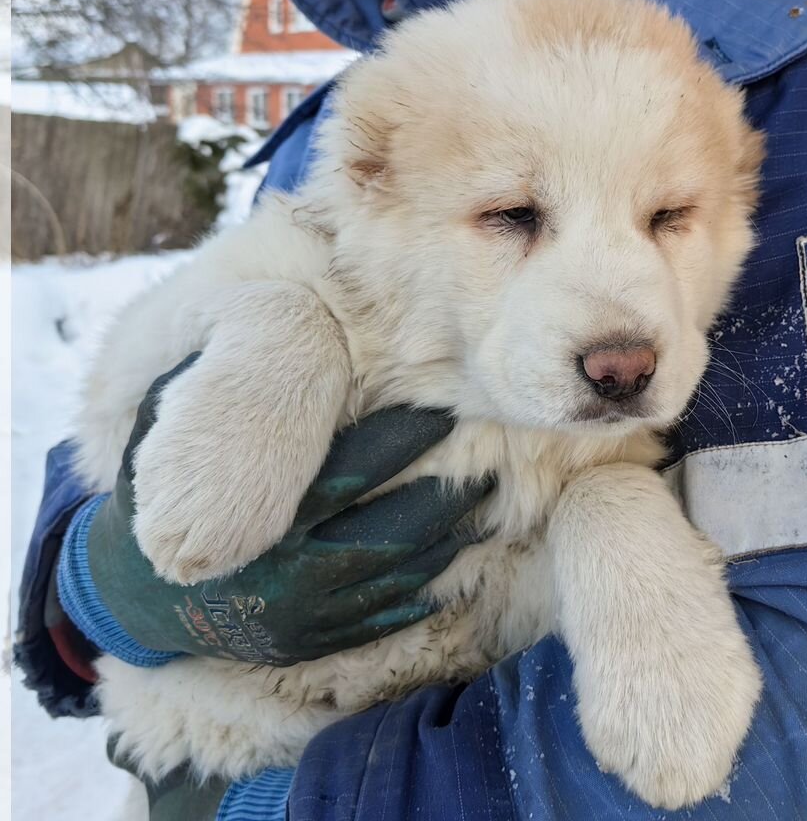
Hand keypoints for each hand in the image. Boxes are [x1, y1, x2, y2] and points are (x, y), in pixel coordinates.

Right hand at [87, 354, 491, 664]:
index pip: (353, 471)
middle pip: (391, 529)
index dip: (402, 442)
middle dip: (444, 495)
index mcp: (265, 513)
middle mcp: (293, 571)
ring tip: (486, 505)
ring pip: (399, 576)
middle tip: (488, 463)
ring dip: (448, 540)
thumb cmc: (161, 500)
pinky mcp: (313, 640)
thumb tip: (267, 347)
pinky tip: (454, 557)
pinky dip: (424, 589)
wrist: (137, 597)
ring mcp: (307, 614)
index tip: (440, 414)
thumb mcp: (167, 432)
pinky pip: (384, 617)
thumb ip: (214, 396)